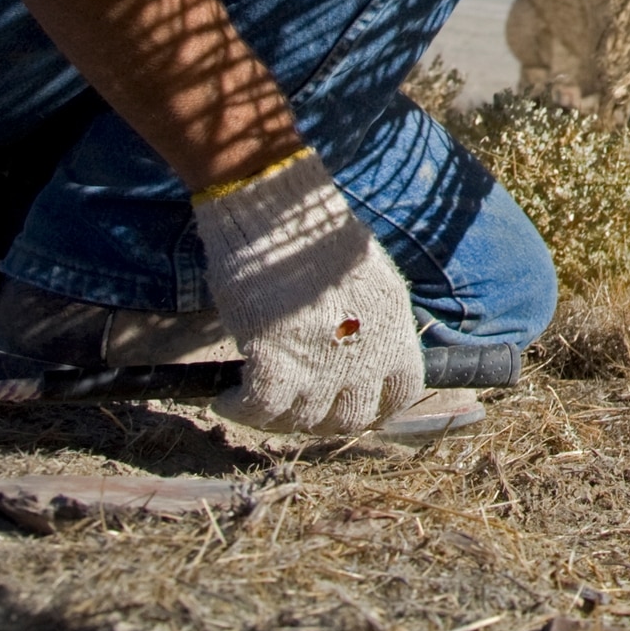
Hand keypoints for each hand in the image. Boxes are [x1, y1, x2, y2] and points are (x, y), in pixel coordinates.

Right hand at [191, 151, 425, 435]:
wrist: (277, 210)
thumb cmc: (314, 236)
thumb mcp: (366, 279)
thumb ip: (371, 322)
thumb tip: (361, 353)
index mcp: (395, 326)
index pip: (401, 392)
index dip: (374, 406)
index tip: (348, 404)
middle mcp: (365, 351)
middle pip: (350, 417)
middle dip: (322, 419)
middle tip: (295, 407)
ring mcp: (322, 361)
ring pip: (302, 420)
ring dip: (278, 418)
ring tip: (256, 401)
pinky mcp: (274, 359)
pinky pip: (259, 409)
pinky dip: (239, 409)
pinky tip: (227, 398)